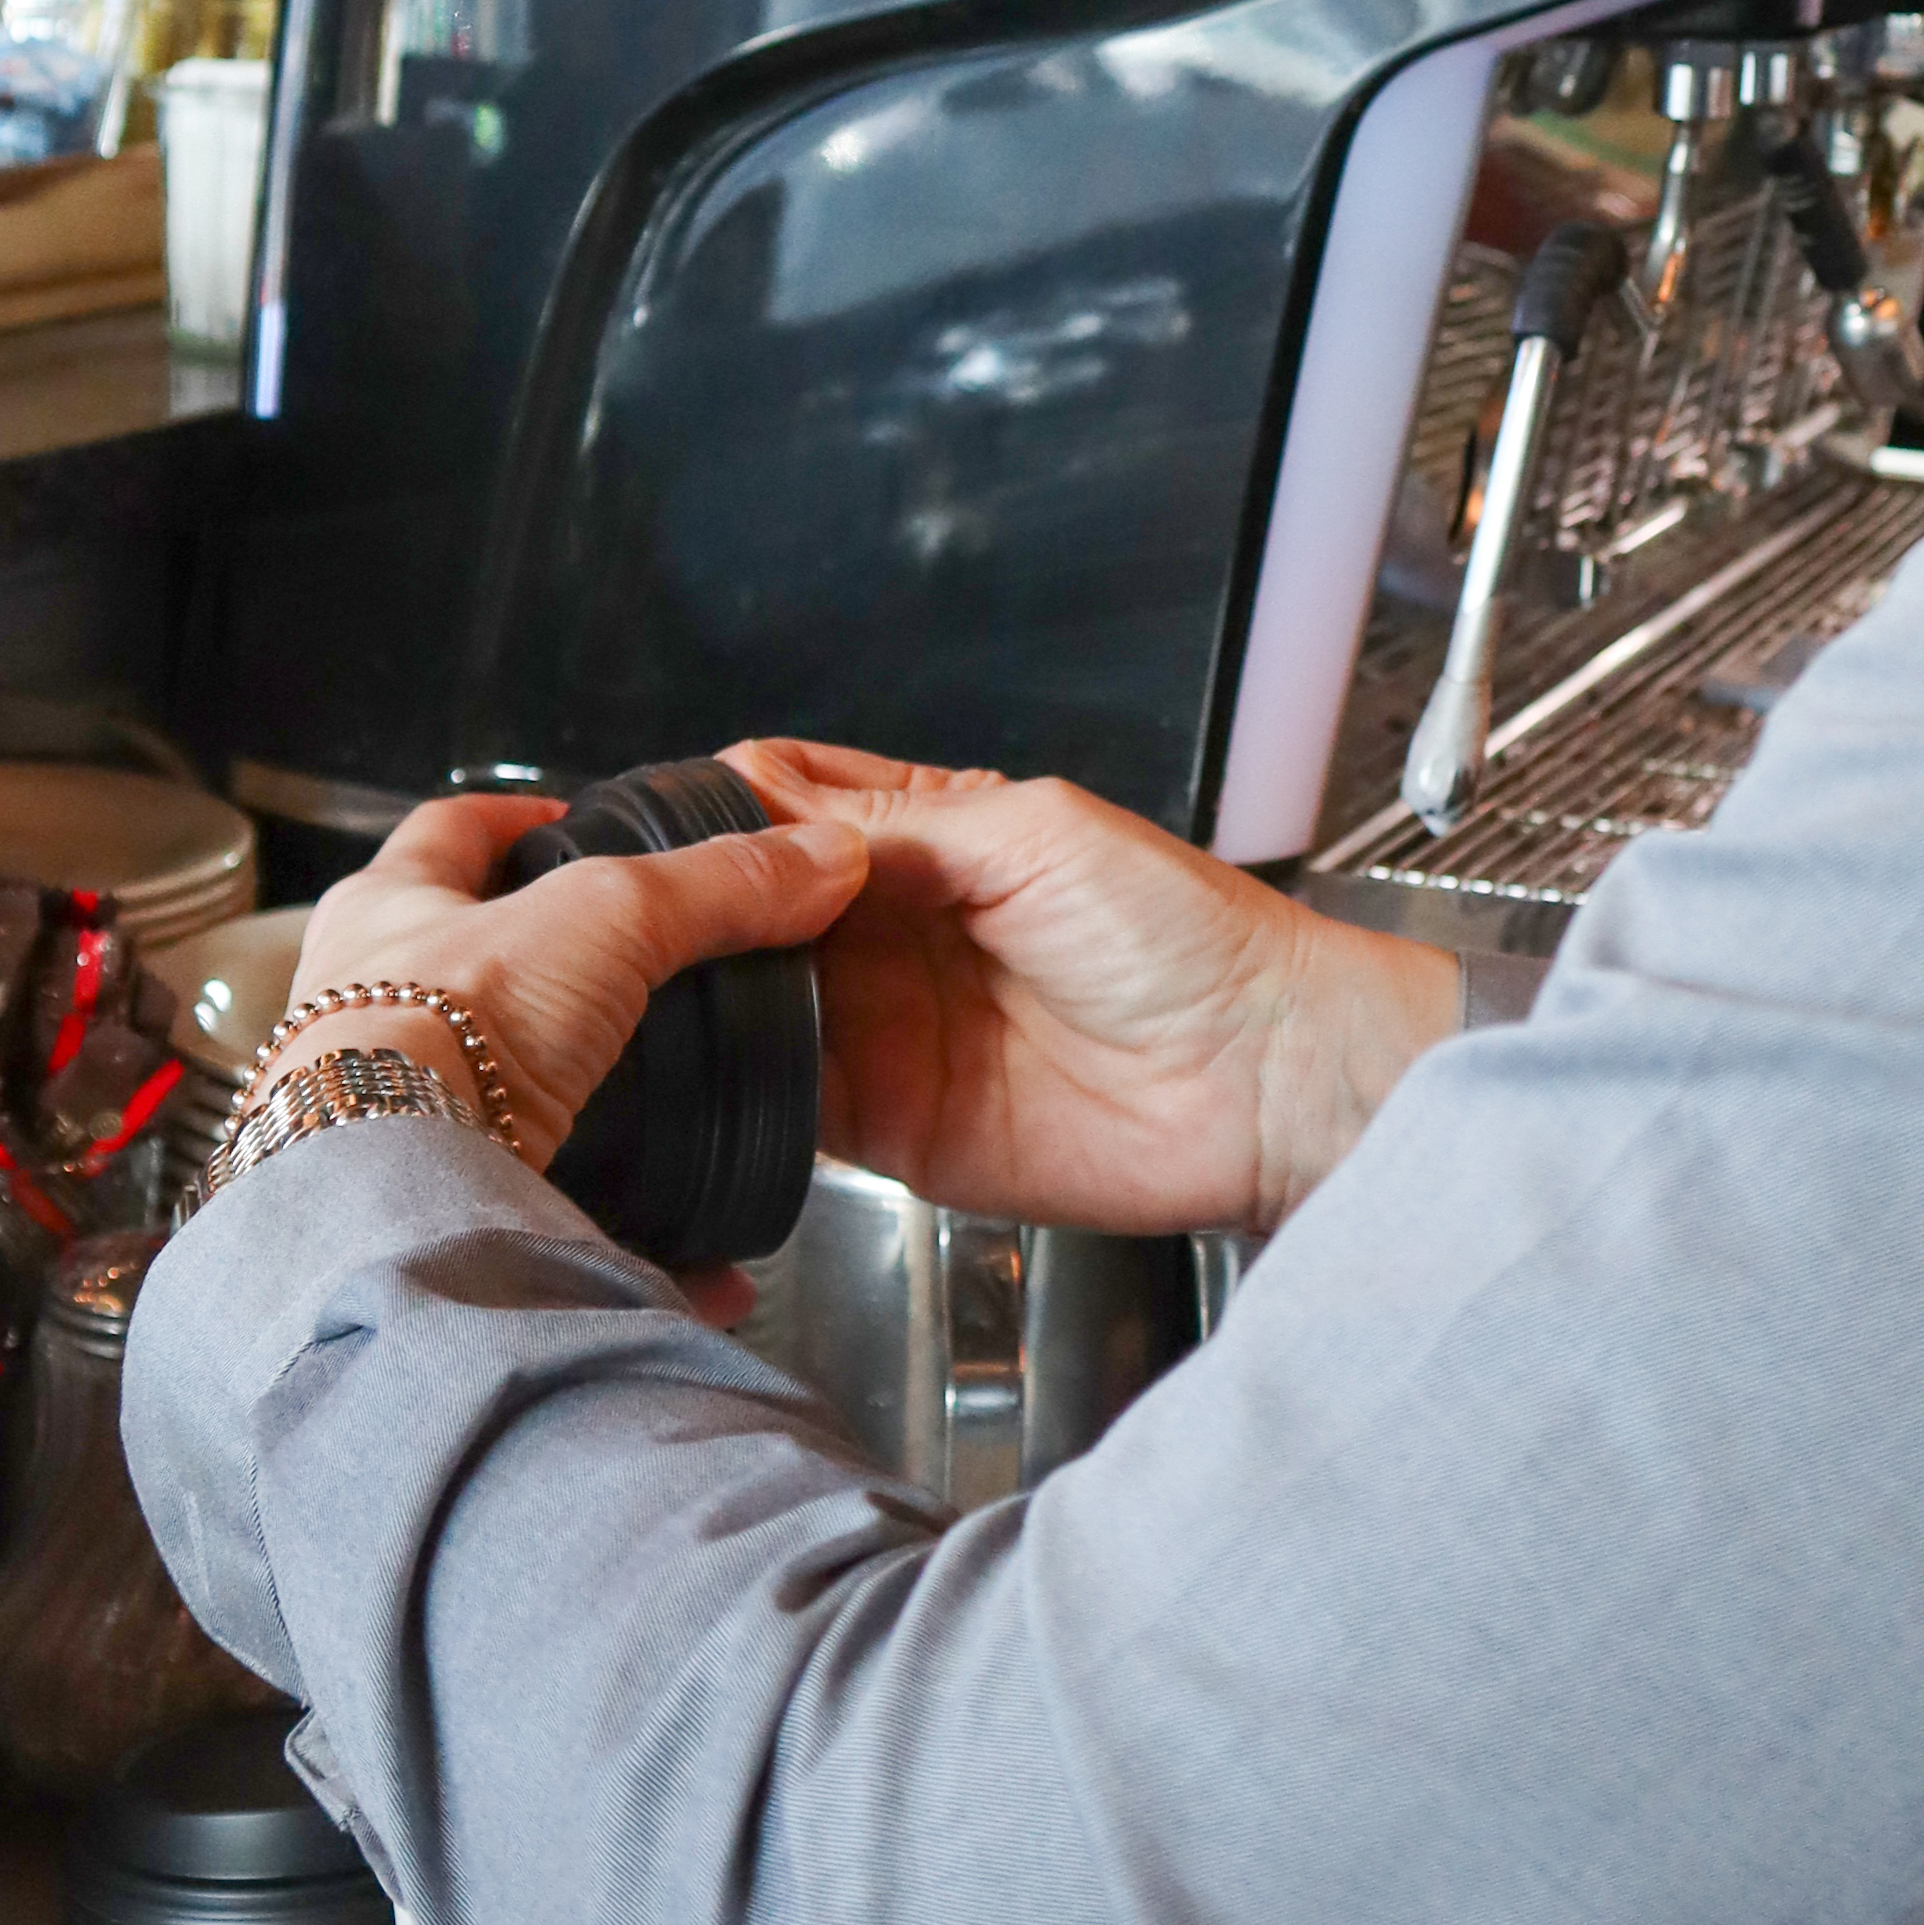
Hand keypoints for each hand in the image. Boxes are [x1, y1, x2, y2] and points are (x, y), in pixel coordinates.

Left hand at [272, 782, 878, 1178]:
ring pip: (504, 1094)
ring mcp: (397, 1114)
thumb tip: (822, 855)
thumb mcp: (606, 914)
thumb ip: (716, 884)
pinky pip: (556, 1215)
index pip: (450, 832)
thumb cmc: (447, 1022)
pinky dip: (633, 1229)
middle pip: (472, 968)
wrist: (393, 1191)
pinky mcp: (443, 1206)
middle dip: (553, 972)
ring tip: (675, 1098)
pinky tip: (704, 1244)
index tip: (574, 820)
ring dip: (586, 1100)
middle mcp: (368, 1012)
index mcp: (386, 911)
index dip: (517, 819)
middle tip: (645, 970)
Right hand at [720, 745, 1461, 1239]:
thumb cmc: (1187, 934)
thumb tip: (763, 797)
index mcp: (929, 840)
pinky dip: (745, 1084)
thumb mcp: (1032, 835)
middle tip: (662, 907)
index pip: (789, 806)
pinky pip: (788, 1105)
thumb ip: (893, 823)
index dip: (730, 810)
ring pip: (753, 1003)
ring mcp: (882, 1031)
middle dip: (703, 905)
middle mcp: (891, 933)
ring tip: (676, 975)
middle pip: (751, 908)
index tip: (679, 820)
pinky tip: (719, 1058)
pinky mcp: (887, 1127)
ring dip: (712, 992)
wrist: (1261, 1077)